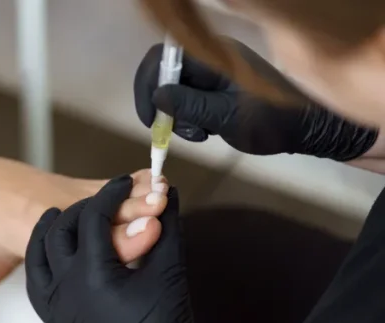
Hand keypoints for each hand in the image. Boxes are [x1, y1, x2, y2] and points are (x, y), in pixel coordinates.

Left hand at [25, 175, 202, 322]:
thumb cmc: (166, 322)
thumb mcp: (169, 268)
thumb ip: (168, 226)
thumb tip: (168, 193)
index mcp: (94, 275)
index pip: (94, 218)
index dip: (110, 194)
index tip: (124, 183)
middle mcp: (66, 288)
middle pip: (61, 230)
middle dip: (81, 209)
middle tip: (101, 200)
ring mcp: (56, 304)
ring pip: (38, 253)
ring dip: (50, 231)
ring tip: (63, 215)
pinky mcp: (54, 315)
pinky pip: (36, 279)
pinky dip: (41, 259)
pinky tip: (52, 248)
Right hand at [134, 40, 377, 160]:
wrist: (308, 128)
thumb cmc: (271, 121)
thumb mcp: (226, 117)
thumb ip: (190, 105)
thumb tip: (157, 95)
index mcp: (213, 55)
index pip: (161, 58)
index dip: (147, 86)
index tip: (151, 119)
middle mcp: (211, 56)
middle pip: (165, 73)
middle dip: (162, 105)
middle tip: (173, 131)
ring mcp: (216, 70)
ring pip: (176, 88)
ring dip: (179, 115)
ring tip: (200, 134)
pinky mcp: (220, 85)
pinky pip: (191, 96)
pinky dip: (191, 116)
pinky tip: (207, 130)